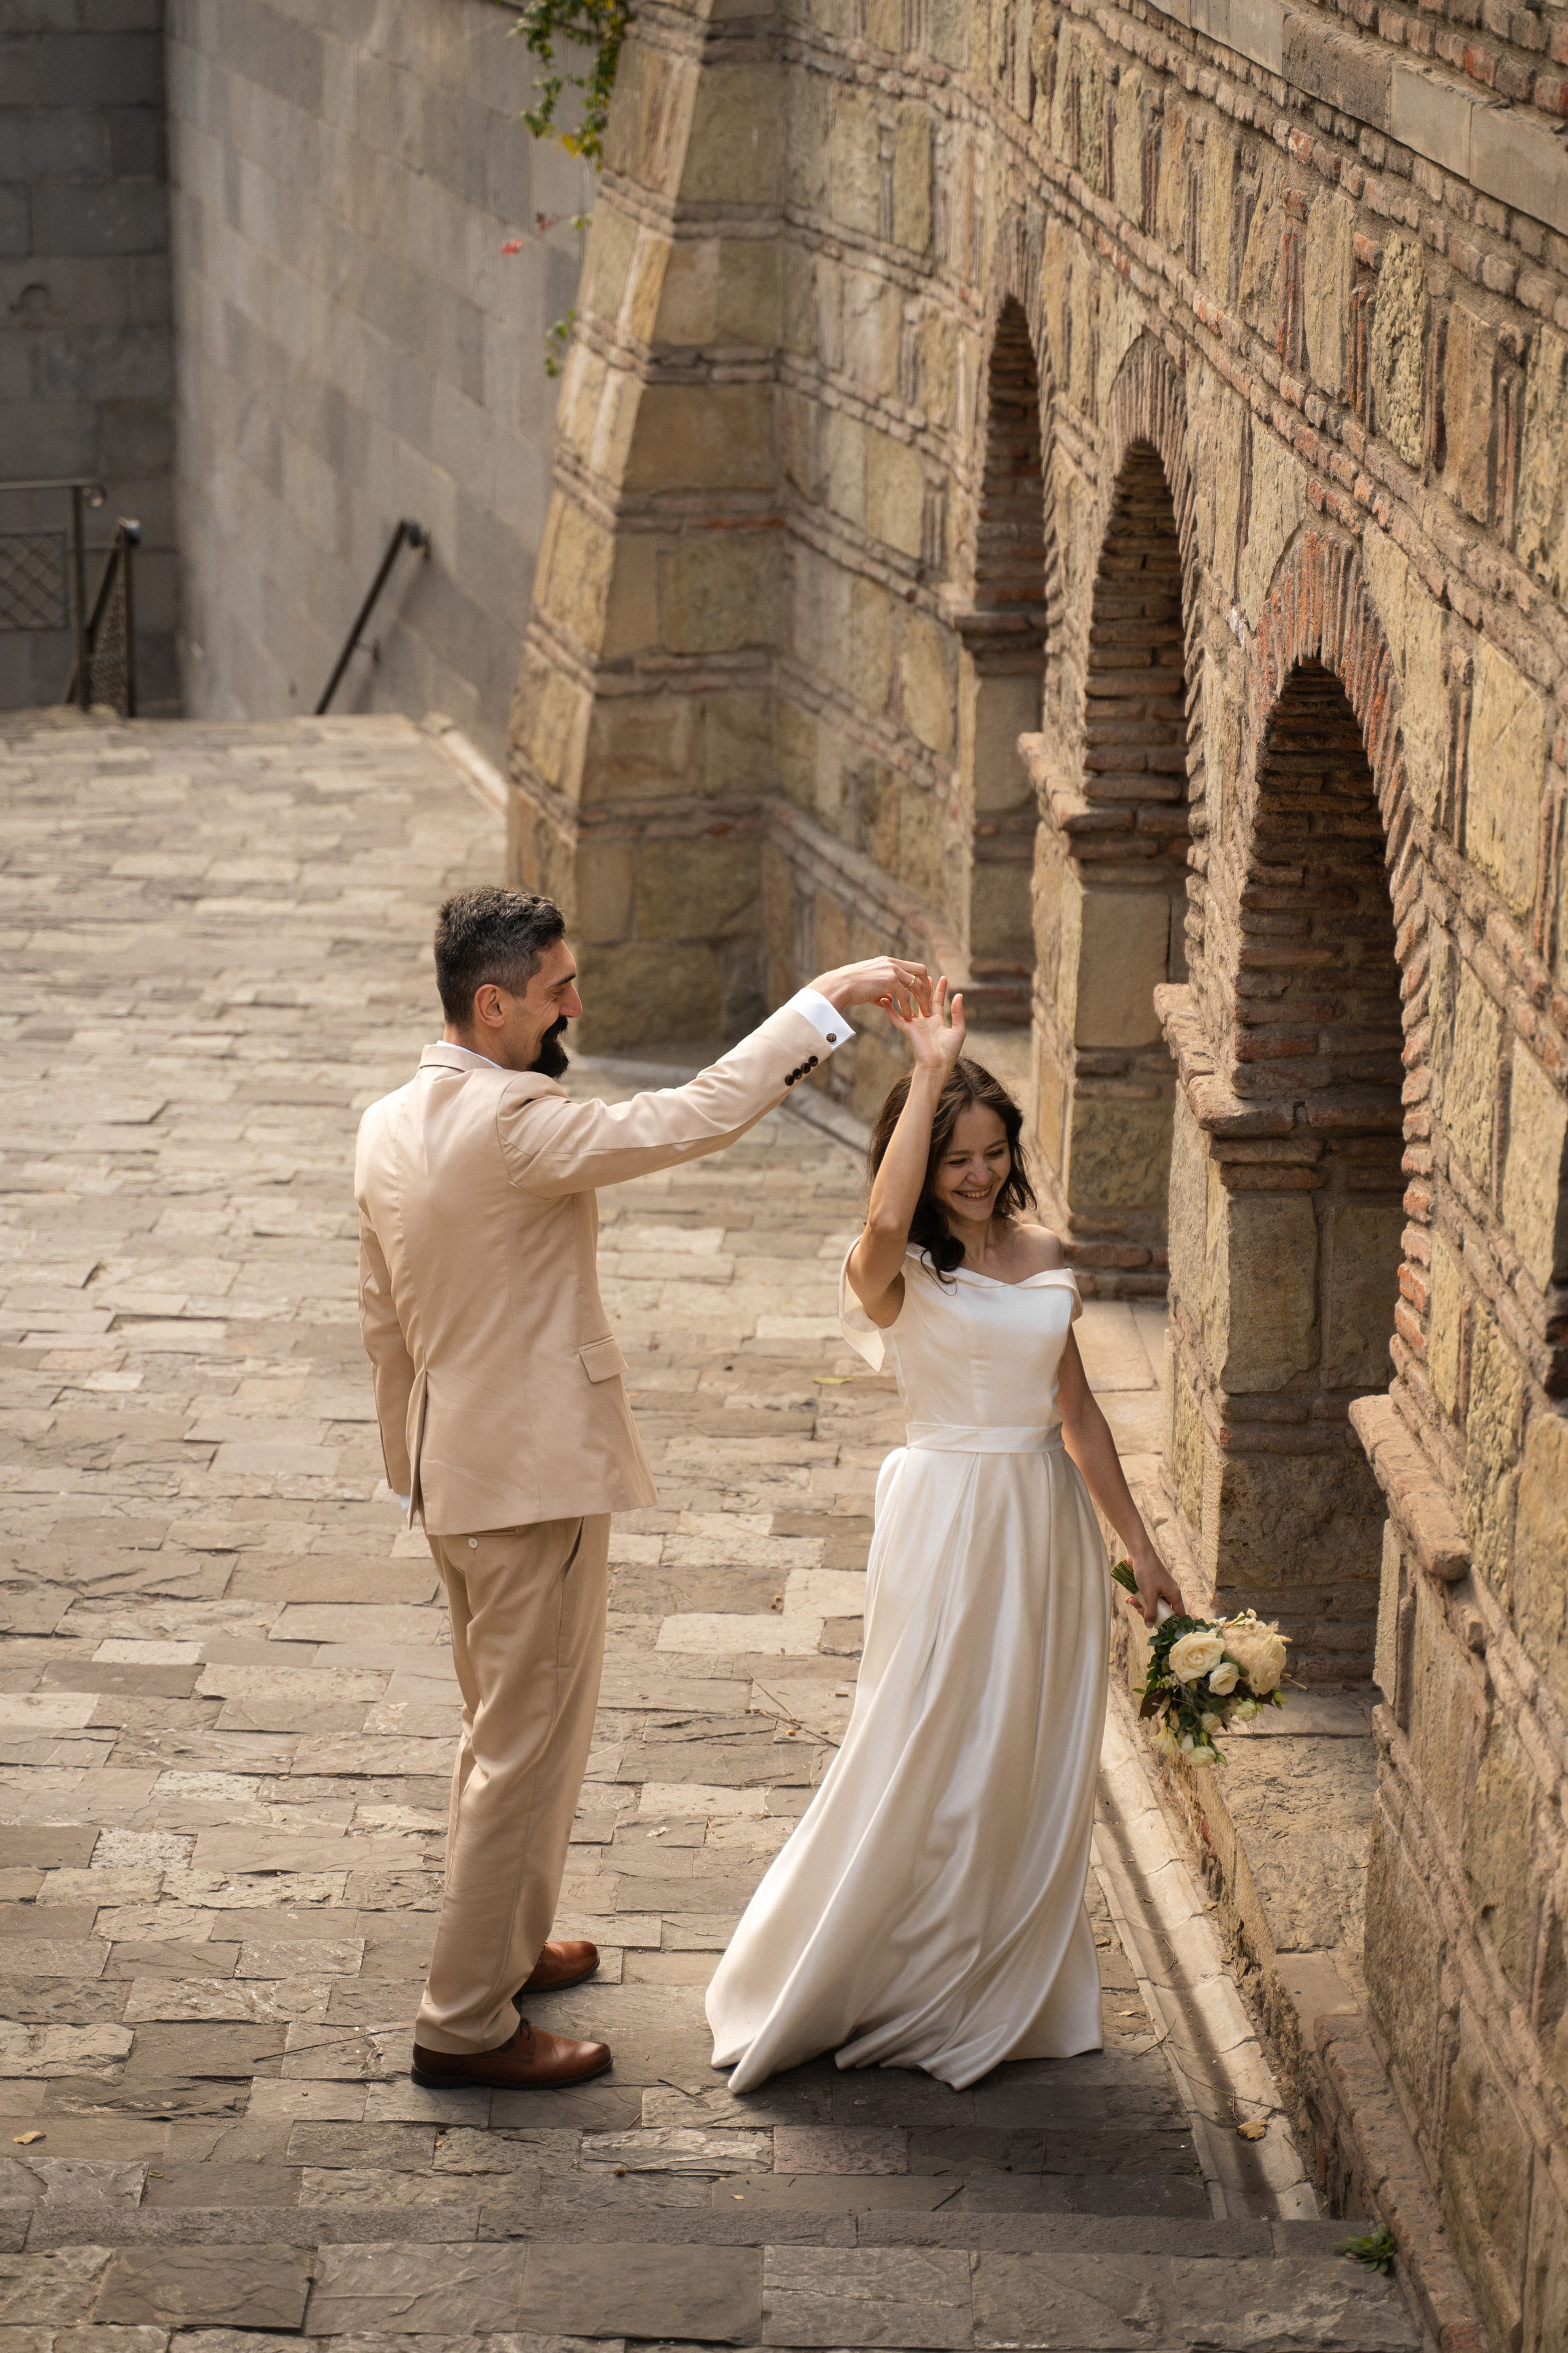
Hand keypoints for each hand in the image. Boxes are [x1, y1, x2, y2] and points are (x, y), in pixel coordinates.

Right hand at [813, 957, 931, 1017]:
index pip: (912, 967)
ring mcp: (892, 970)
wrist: (839, 985)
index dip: (920, 981)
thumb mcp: (869, 986)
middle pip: (920, 971)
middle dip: (926, 988)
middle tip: (928, 1004)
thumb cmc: (850, 987)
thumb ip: (882, 991)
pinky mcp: (889, 980)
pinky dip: (908, 1007)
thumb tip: (888, 1000)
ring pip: (916, 983)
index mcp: (888, 962)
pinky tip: (907, 1017)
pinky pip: (905, 995)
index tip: (922, 994)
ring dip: (921, 1000)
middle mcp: (892, 963)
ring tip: (924, 1014)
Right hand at [886, 973, 965, 1075]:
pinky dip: (890, 1009)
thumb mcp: (958, 1030)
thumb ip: (957, 1013)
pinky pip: (896, 1018)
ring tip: (905, 980)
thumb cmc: (949, 1051)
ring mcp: (915, 1025)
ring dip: (906, 993)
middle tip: (923, 974)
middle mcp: (926, 1022)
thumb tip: (959, 995)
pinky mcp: (907, 1029)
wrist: (937, 1065)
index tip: (942, 977)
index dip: (940, 990)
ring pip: (909, 1005)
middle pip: (923, 1000)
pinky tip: (885, 998)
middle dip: (923, 987)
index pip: (938, 1002)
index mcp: (938, 1022)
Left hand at [1126, 1550, 1185, 1627]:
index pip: (1179, 1615)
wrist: (1139, 1553)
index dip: (1172, 1624)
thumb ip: (1151, 1612)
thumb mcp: (1149, 1595)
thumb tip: (1150, 1626)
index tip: (1160, 1629)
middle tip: (1139, 1611)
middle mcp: (1169, 1592)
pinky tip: (1129, 1598)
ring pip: (1152, 1605)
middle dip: (1149, 1613)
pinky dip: (1138, 1599)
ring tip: (1132, 1601)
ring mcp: (1160, 1588)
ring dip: (1141, 1605)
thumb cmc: (1147, 1572)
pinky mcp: (1150, 1585)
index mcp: (1174, 1595)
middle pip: (1163, 1611)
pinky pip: (1146, 1597)